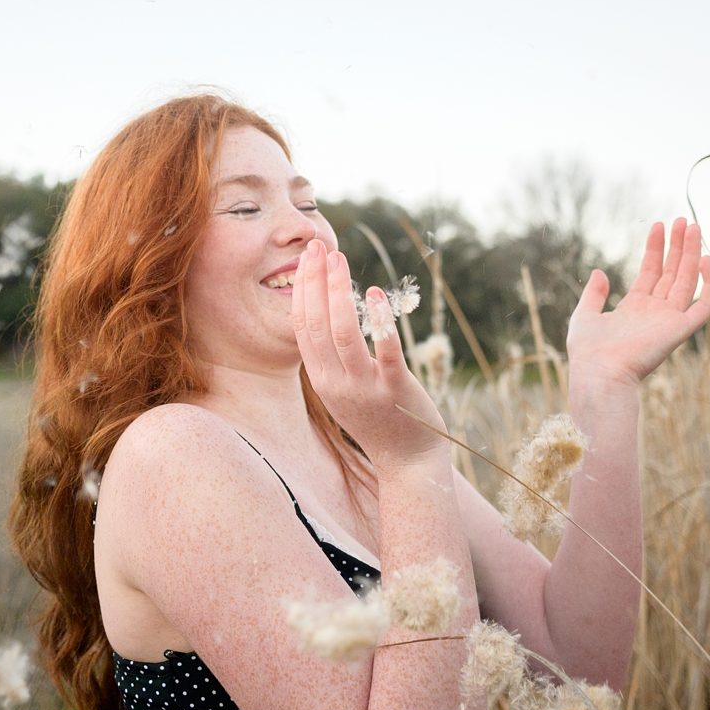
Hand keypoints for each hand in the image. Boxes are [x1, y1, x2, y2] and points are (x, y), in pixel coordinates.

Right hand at [289, 239, 447, 467]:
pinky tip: (376, 292)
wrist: (407, 462)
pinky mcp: (396, 390)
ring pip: (344, 334)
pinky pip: (385, 351)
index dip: (301, 291)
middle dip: (314, 282)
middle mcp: (337, 384)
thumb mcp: (342, 390)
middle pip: (317, 325)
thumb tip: (326, 313)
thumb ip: (331, 358)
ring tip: (340, 261)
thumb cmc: (377, 419)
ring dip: (339, 293)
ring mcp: (365, 388)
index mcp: (322, 380)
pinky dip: (379, 319)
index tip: (306, 259)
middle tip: (317, 247)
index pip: (302, 328)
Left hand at [566, 218, 709, 390]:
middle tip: (684, 220)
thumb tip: (599, 272)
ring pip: (688, 280)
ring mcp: (669, 320)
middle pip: (672, 272)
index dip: (656, 249)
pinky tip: (707, 261)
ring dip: (692, 254)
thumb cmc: (588, 350)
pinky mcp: (680, 329)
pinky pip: (704, 305)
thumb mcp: (585, 315)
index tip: (659, 225)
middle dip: (678, 246)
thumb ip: (594, 294)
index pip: (651, 272)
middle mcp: (655, 312)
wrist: (599, 372)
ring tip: (694, 227)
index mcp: (635, 308)